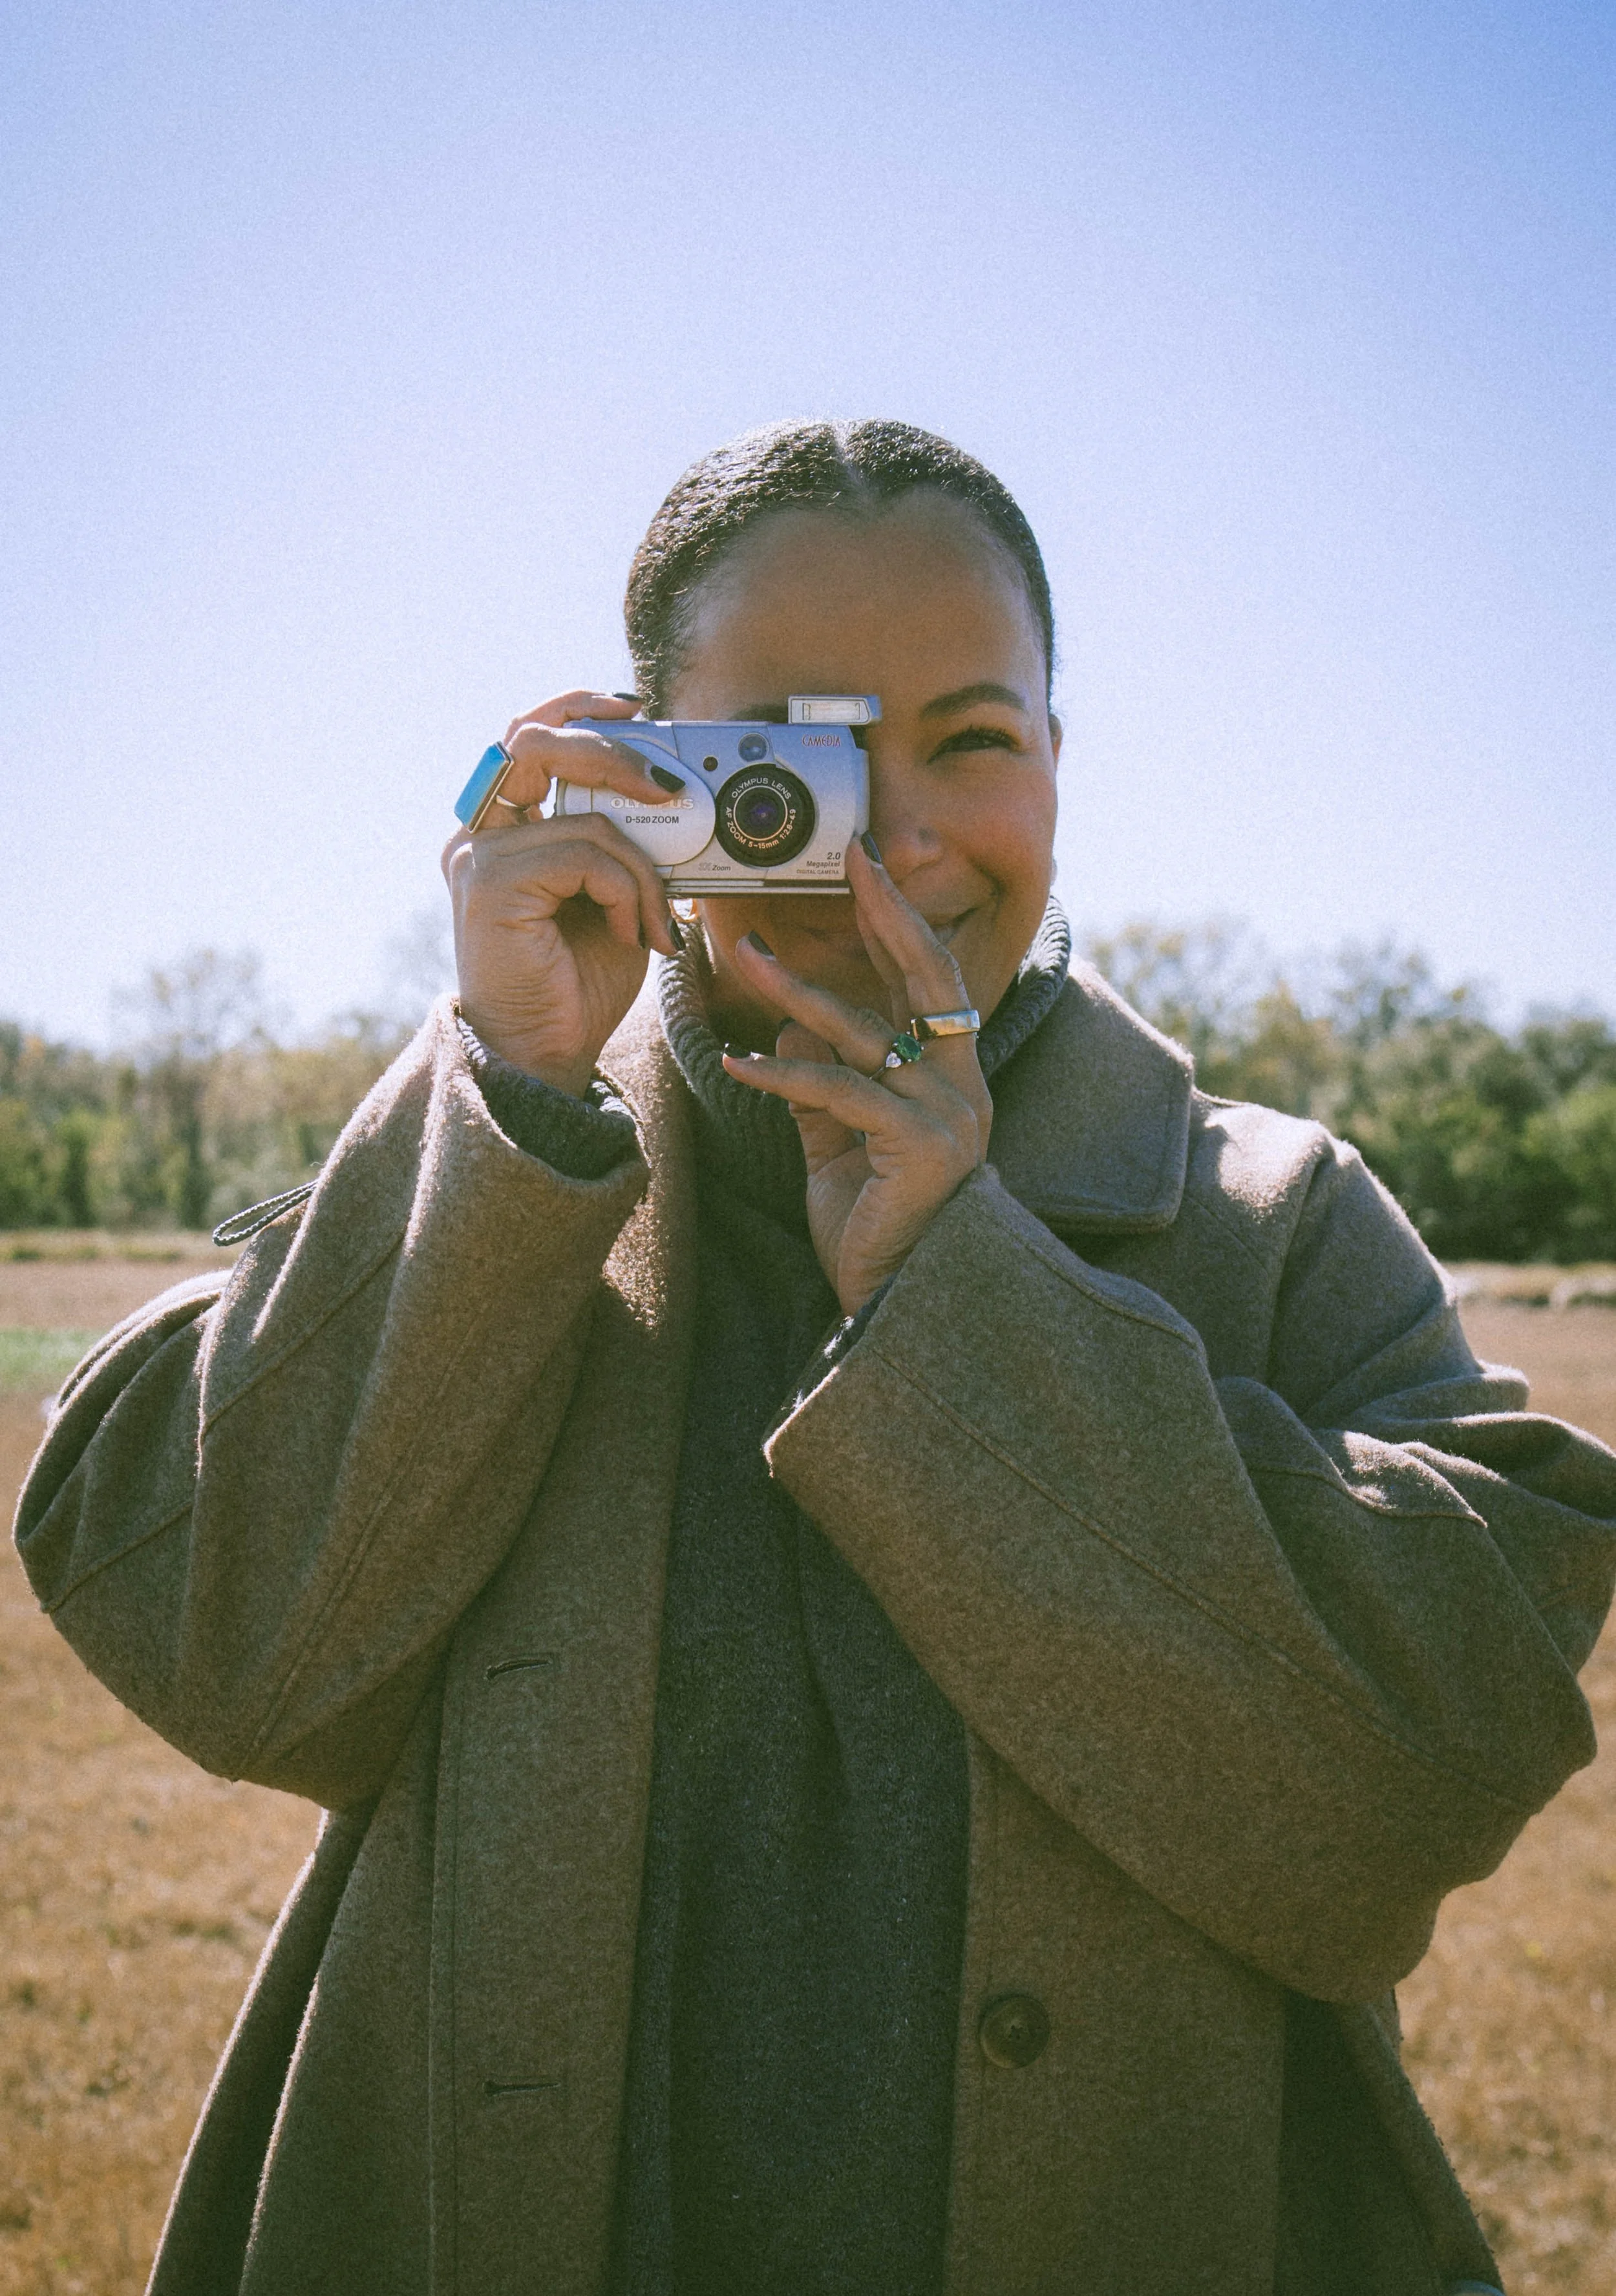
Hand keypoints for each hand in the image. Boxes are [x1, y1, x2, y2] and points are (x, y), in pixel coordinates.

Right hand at [441, 692, 682, 1094]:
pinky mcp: (491, 883)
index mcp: (504, 830)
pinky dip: (627, 894)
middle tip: (669, 787)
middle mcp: (480, 835)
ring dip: (643, 871)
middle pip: (536, 741)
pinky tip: (630, 936)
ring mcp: (478, 856)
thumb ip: (626, 846)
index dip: (579, 708)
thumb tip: (675, 800)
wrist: (547, 1053)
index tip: (636, 710)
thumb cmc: (578, 983)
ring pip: (587, 819)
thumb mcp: (616, 898)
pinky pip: (588, 858)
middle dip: (612, 751)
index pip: (529, 738)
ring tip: (653, 922)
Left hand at [721, 841, 992, 1313]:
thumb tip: (788, 1024)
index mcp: (952, 1078)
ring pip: (866, 1032)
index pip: (928, 980)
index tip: (864, 870)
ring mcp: (948, 1114)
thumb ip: (823, 1088)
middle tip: (850, 856)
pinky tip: (736, 1063)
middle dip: (887, 911)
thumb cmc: (875, 1230)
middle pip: (927, 977)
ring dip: (798, 991)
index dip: (897, 922)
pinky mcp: (919, 1146)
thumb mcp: (840, 1147)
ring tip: (744, 958)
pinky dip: (783, 1073)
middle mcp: (962, 1086)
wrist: (896, 1309)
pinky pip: (840, 1092)